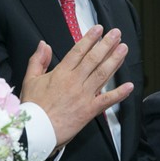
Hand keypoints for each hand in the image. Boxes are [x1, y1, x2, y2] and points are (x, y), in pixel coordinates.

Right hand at [21, 25, 132, 148]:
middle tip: (117, 33)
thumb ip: (37, 60)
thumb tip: (43, 44)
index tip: (99, 29)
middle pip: (93, 59)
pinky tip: (129, 85)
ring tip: (124, 49)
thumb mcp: (30, 80)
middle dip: (106, 44)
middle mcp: (75, 82)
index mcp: (61, 73)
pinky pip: (107, 101)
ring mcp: (84, 96)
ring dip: (115, 61)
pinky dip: (119, 94)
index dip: (89, 39)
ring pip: (102, 74)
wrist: (35, 131)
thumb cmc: (33, 107)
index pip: (78, 51)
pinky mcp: (89, 111)